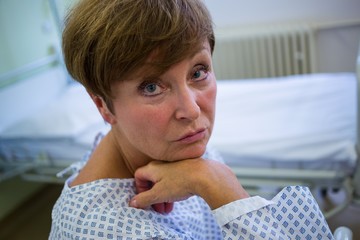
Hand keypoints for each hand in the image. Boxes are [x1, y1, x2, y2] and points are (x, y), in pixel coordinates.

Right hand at [129, 158, 248, 210]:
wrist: (204, 175)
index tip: (145, 200)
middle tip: (157, 209)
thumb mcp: (159, 194)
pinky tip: (177, 200)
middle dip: (152, 197)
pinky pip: (173, 181)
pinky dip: (172, 191)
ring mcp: (173, 166)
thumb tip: (132, 202)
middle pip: (151, 181)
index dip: (139, 189)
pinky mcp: (184, 169)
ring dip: (162, 197)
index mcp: (152, 168)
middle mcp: (161, 165)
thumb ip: (144, 199)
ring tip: (168, 209)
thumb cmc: (180, 183)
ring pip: (163, 183)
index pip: (138, 176)